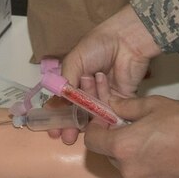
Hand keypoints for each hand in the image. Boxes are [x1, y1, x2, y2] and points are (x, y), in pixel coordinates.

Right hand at [50, 7, 161, 143]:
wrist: (126, 41)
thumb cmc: (97, 45)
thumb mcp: (74, 61)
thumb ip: (66, 82)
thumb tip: (58, 102)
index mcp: (76, 80)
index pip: (65, 102)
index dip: (58, 116)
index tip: (52, 128)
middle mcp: (90, 91)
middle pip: (79, 114)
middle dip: (71, 125)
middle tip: (65, 136)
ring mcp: (106, 97)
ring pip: (94, 114)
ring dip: (86, 116)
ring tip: (82, 112)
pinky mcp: (122, 101)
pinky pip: (112, 113)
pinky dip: (104, 111)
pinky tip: (98, 105)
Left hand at [83, 95, 178, 177]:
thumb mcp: (154, 105)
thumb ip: (125, 106)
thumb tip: (110, 103)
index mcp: (122, 147)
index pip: (92, 140)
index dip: (96, 129)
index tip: (107, 122)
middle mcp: (127, 171)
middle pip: (110, 155)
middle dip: (118, 143)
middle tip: (136, 131)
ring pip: (127, 169)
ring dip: (133, 158)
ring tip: (154, 146)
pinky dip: (148, 172)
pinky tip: (164, 160)